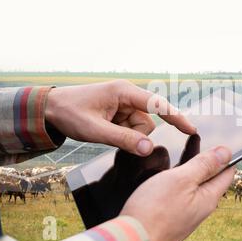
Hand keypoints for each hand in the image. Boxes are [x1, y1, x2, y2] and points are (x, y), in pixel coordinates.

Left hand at [45, 80, 195, 155]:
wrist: (50, 109)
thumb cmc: (69, 113)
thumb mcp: (95, 130)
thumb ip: (123, 139)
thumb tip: (148, 148)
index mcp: (124, 92)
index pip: (158, 104)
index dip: (176, 117)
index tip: (191, 129)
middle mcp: (128, 95)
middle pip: (148, 122)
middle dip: (134, 135)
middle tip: (109, 135)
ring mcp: (124, 104)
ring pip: (140, 128)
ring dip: (126, 136)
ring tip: (103, 131)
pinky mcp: (120, 112)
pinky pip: (131, 129)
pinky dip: (122, 135)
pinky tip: (105, 131)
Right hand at [121, 146, 234, 240]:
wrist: (132, 240)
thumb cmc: (155, 211)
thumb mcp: (182, 179)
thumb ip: (204, 165)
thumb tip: (226, 152)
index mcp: (208, 198)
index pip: (227, 173)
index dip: (223, 155)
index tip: (217, 142)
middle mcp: (200, 208)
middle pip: (210, 178)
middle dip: (205, 159)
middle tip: (198, 141)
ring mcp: (186, 213)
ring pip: (193, 185)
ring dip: (190, 167)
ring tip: (184, 151)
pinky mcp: (171, 217)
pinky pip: (180, 193)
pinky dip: (178, 179)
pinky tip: (168, 174)